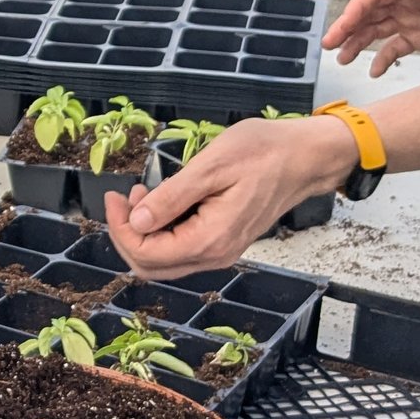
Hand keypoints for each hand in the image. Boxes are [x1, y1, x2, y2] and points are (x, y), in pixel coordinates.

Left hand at [102, 115, 358, 277]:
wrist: (305, 156)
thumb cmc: (263, 153)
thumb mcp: (211, 166)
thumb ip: (172, 197)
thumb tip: (137, 221)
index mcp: (210, 240)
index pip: (146, 254)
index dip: (120, 228)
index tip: (115, 196)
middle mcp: (215, 255)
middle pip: (151, 265)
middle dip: (127, 233)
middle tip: (122, 197)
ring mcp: (220, 251)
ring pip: (164, 260)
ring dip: (144, 231)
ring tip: (141, 194)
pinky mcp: (223, 240)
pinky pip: (181, 248)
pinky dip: (163, 229)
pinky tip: (161, 201)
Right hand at [325, 0, 419, 76]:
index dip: (356, 8)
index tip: (342, 26)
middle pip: (370, 12)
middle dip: (348, 27)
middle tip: (330, 45)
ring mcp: (416, 18)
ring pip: (378, 30)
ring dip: (358, 43)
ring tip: (342, 59)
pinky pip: (396, 47)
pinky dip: (382, 58)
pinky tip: (374, 71)